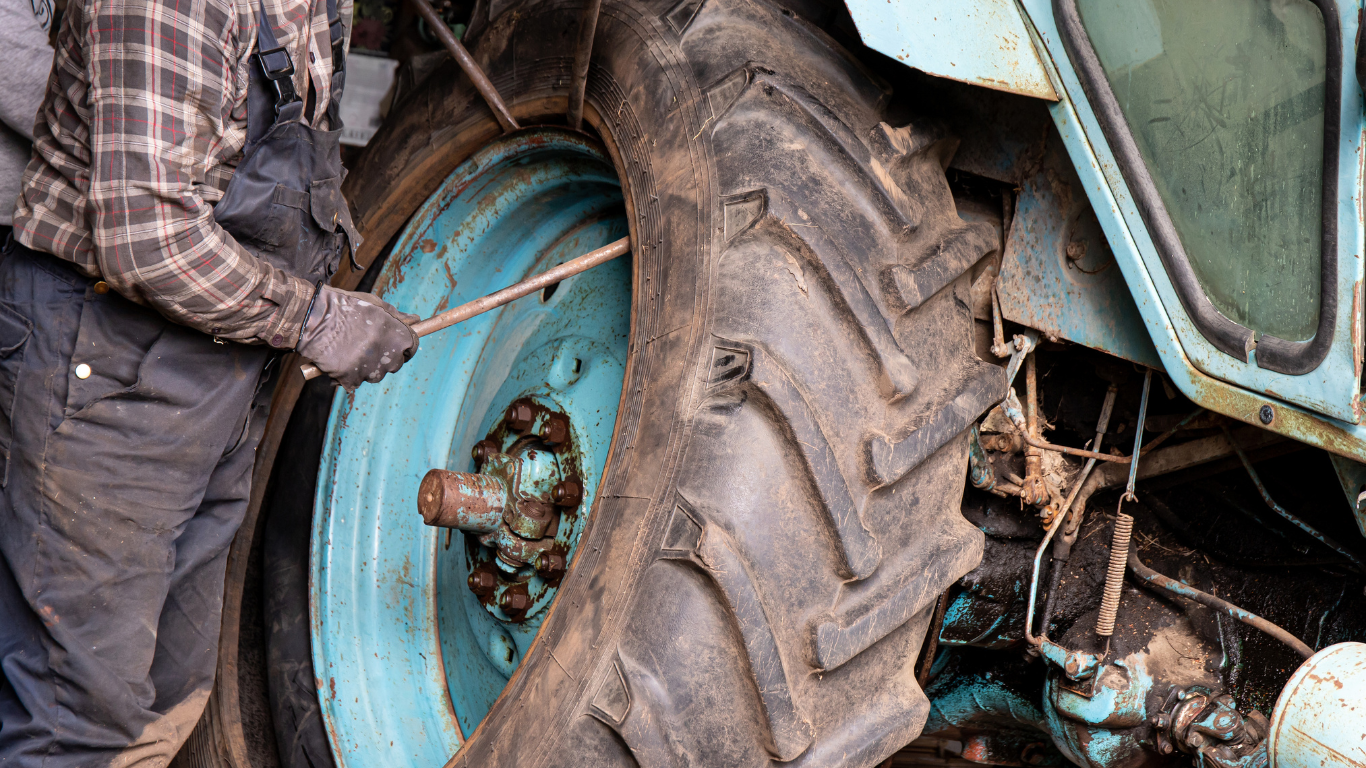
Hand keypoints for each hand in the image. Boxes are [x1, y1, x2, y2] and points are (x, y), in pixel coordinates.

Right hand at [296, 285, 418, 390]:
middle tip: (366, 345)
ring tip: (350, 350)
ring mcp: (371, 368)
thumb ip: (397, 315)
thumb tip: (415, 320)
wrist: (312, 317)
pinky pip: (355, 382)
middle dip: (384, 357)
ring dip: (366, 367)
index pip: (412, 347)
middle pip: (394, 364)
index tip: (392, 345)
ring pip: (375, 375)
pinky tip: (338, 360)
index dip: (403, 346)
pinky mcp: (352, 378)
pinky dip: (347, 375)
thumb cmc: (344, 307)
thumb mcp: (375, 304)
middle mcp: (388, 354)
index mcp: (398, 336)